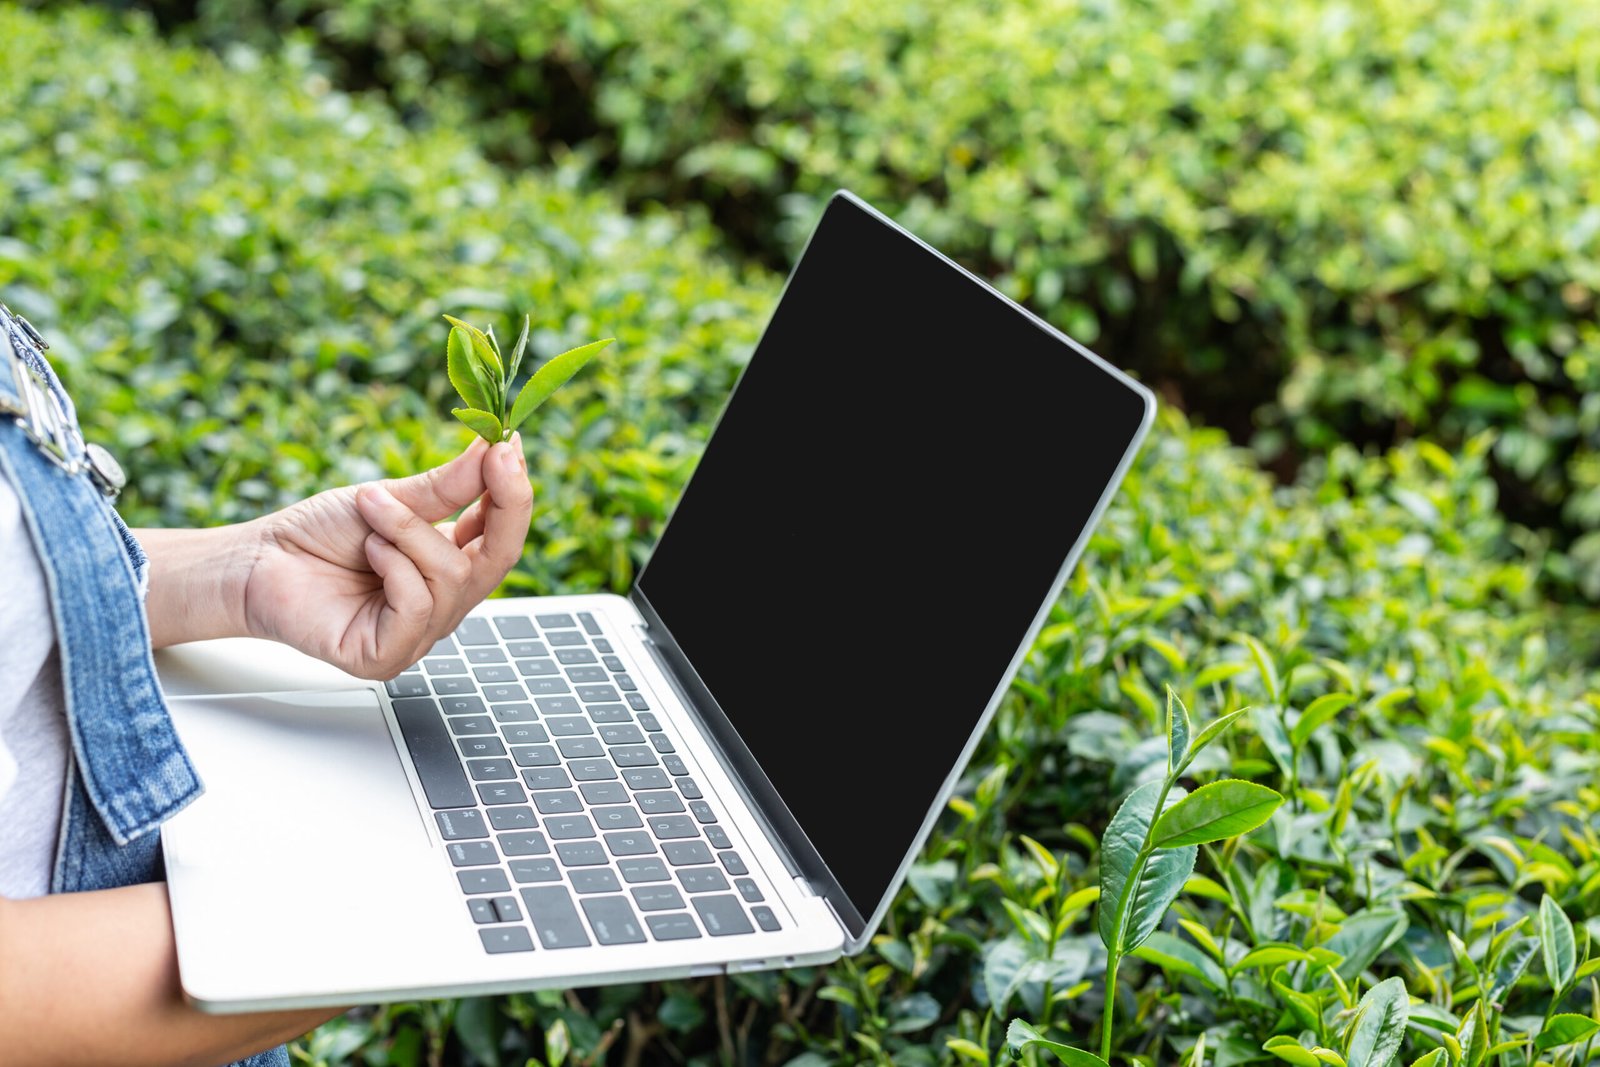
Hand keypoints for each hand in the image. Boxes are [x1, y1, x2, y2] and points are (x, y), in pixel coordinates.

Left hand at [239, 435, 532, 677]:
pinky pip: (418, 607)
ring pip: (453, 576)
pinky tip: (368, 554)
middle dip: (503, 503)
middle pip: (501, 558)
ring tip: (370, 511)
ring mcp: (419, 633)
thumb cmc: (318, 535)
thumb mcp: (390, 499)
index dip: (514, 492)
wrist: (256, 561)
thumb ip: (448, 486)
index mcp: (448, 564)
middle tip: (494, 458)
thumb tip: (496, 447)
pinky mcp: (387, 655)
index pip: (502, 534)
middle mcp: (442, 602)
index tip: (510, 445)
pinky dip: (394, 568)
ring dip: (409, 531)